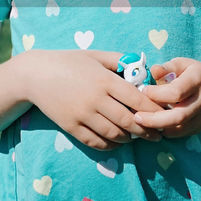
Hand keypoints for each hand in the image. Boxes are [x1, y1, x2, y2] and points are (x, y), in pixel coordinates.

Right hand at [24, 50, 162, 150]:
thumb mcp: (96, 55)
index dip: (154, 110)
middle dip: (147, 130)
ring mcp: (82, 115)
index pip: (137, 99)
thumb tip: (144, 67)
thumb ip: (120, 61)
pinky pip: (96, 142)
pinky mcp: (71, 127)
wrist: (35, 75)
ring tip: (138, 136)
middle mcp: (95, 100)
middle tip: (158, 134)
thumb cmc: (69, 62)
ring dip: (130, 138)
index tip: (164, 114)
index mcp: (105, 80)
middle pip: (129, 121)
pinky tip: (118, 141)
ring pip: (114, 135)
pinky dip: (111, 145)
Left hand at [132, 58, 200, 139]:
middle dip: (154, 119)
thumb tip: (153, 71)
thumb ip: (168, 67)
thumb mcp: (183, 64)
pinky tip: (155, 125)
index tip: (143, 91)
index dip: (157, 94)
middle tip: (136, 117)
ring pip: (180, 128)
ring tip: (143, 122)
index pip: (175, 92)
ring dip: (159, 127)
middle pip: (178, 116)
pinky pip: (183, 133)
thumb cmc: (195, 73)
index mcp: (198, 79)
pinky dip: (168, 131)